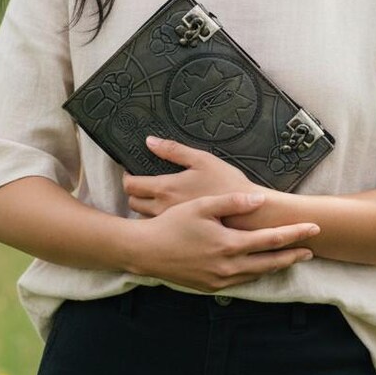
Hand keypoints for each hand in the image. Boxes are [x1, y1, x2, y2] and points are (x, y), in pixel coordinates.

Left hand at [124, 137, 250, 215]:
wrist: (248, 215)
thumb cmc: (227, 184)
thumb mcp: (202, 159)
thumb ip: (173, 150)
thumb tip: (150, 141)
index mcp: (165, 188)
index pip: (131, 186)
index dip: (127, 177)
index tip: (131, 172)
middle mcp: (162, 208)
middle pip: (132, 203)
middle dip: (133, 192)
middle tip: (142, 183)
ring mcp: (171, 223)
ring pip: (144, 217)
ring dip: (144, 206)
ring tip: (155, 197)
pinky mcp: (180, 233)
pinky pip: (158, 226)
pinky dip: (156, 219)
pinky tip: (168, 212)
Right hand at [127, 191, 320, 292]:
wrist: (145, 251)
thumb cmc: (172, 224)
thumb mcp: (202, 206)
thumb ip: (233, 203)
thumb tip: (259, 200)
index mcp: (229, 245)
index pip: (271, 240)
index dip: (294, 234)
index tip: (313, 229)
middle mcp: (228, 267)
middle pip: (270, 263)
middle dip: (292, 256)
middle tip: (311, 251)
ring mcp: (219, 280)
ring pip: (256, 275)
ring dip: (274, 266)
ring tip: (289, 259)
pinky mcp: (210, 288)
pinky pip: (240, 282)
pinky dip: (254, 274)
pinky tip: (258, 268)